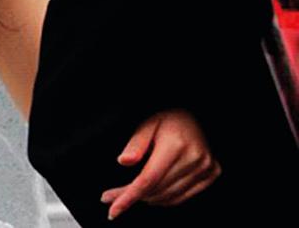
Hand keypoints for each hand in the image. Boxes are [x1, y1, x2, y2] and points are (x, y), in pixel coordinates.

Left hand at [101, 109, 220, 219]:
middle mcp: (194, 159)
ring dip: (148, 198)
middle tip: (113, 197)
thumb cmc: (169, 117)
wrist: (197, 115)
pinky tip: (152, 194)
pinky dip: (165, 198)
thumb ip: (135, 143)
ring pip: (169, 196)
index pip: (148, 179)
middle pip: (156, 189)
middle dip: (132, 196)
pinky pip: (183, 196)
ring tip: (132, 192)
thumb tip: (123, 161)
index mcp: (176, 145)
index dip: (129, 196)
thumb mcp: (147, 123)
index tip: (113, 209)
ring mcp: (205, 168)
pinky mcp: (211, 174)